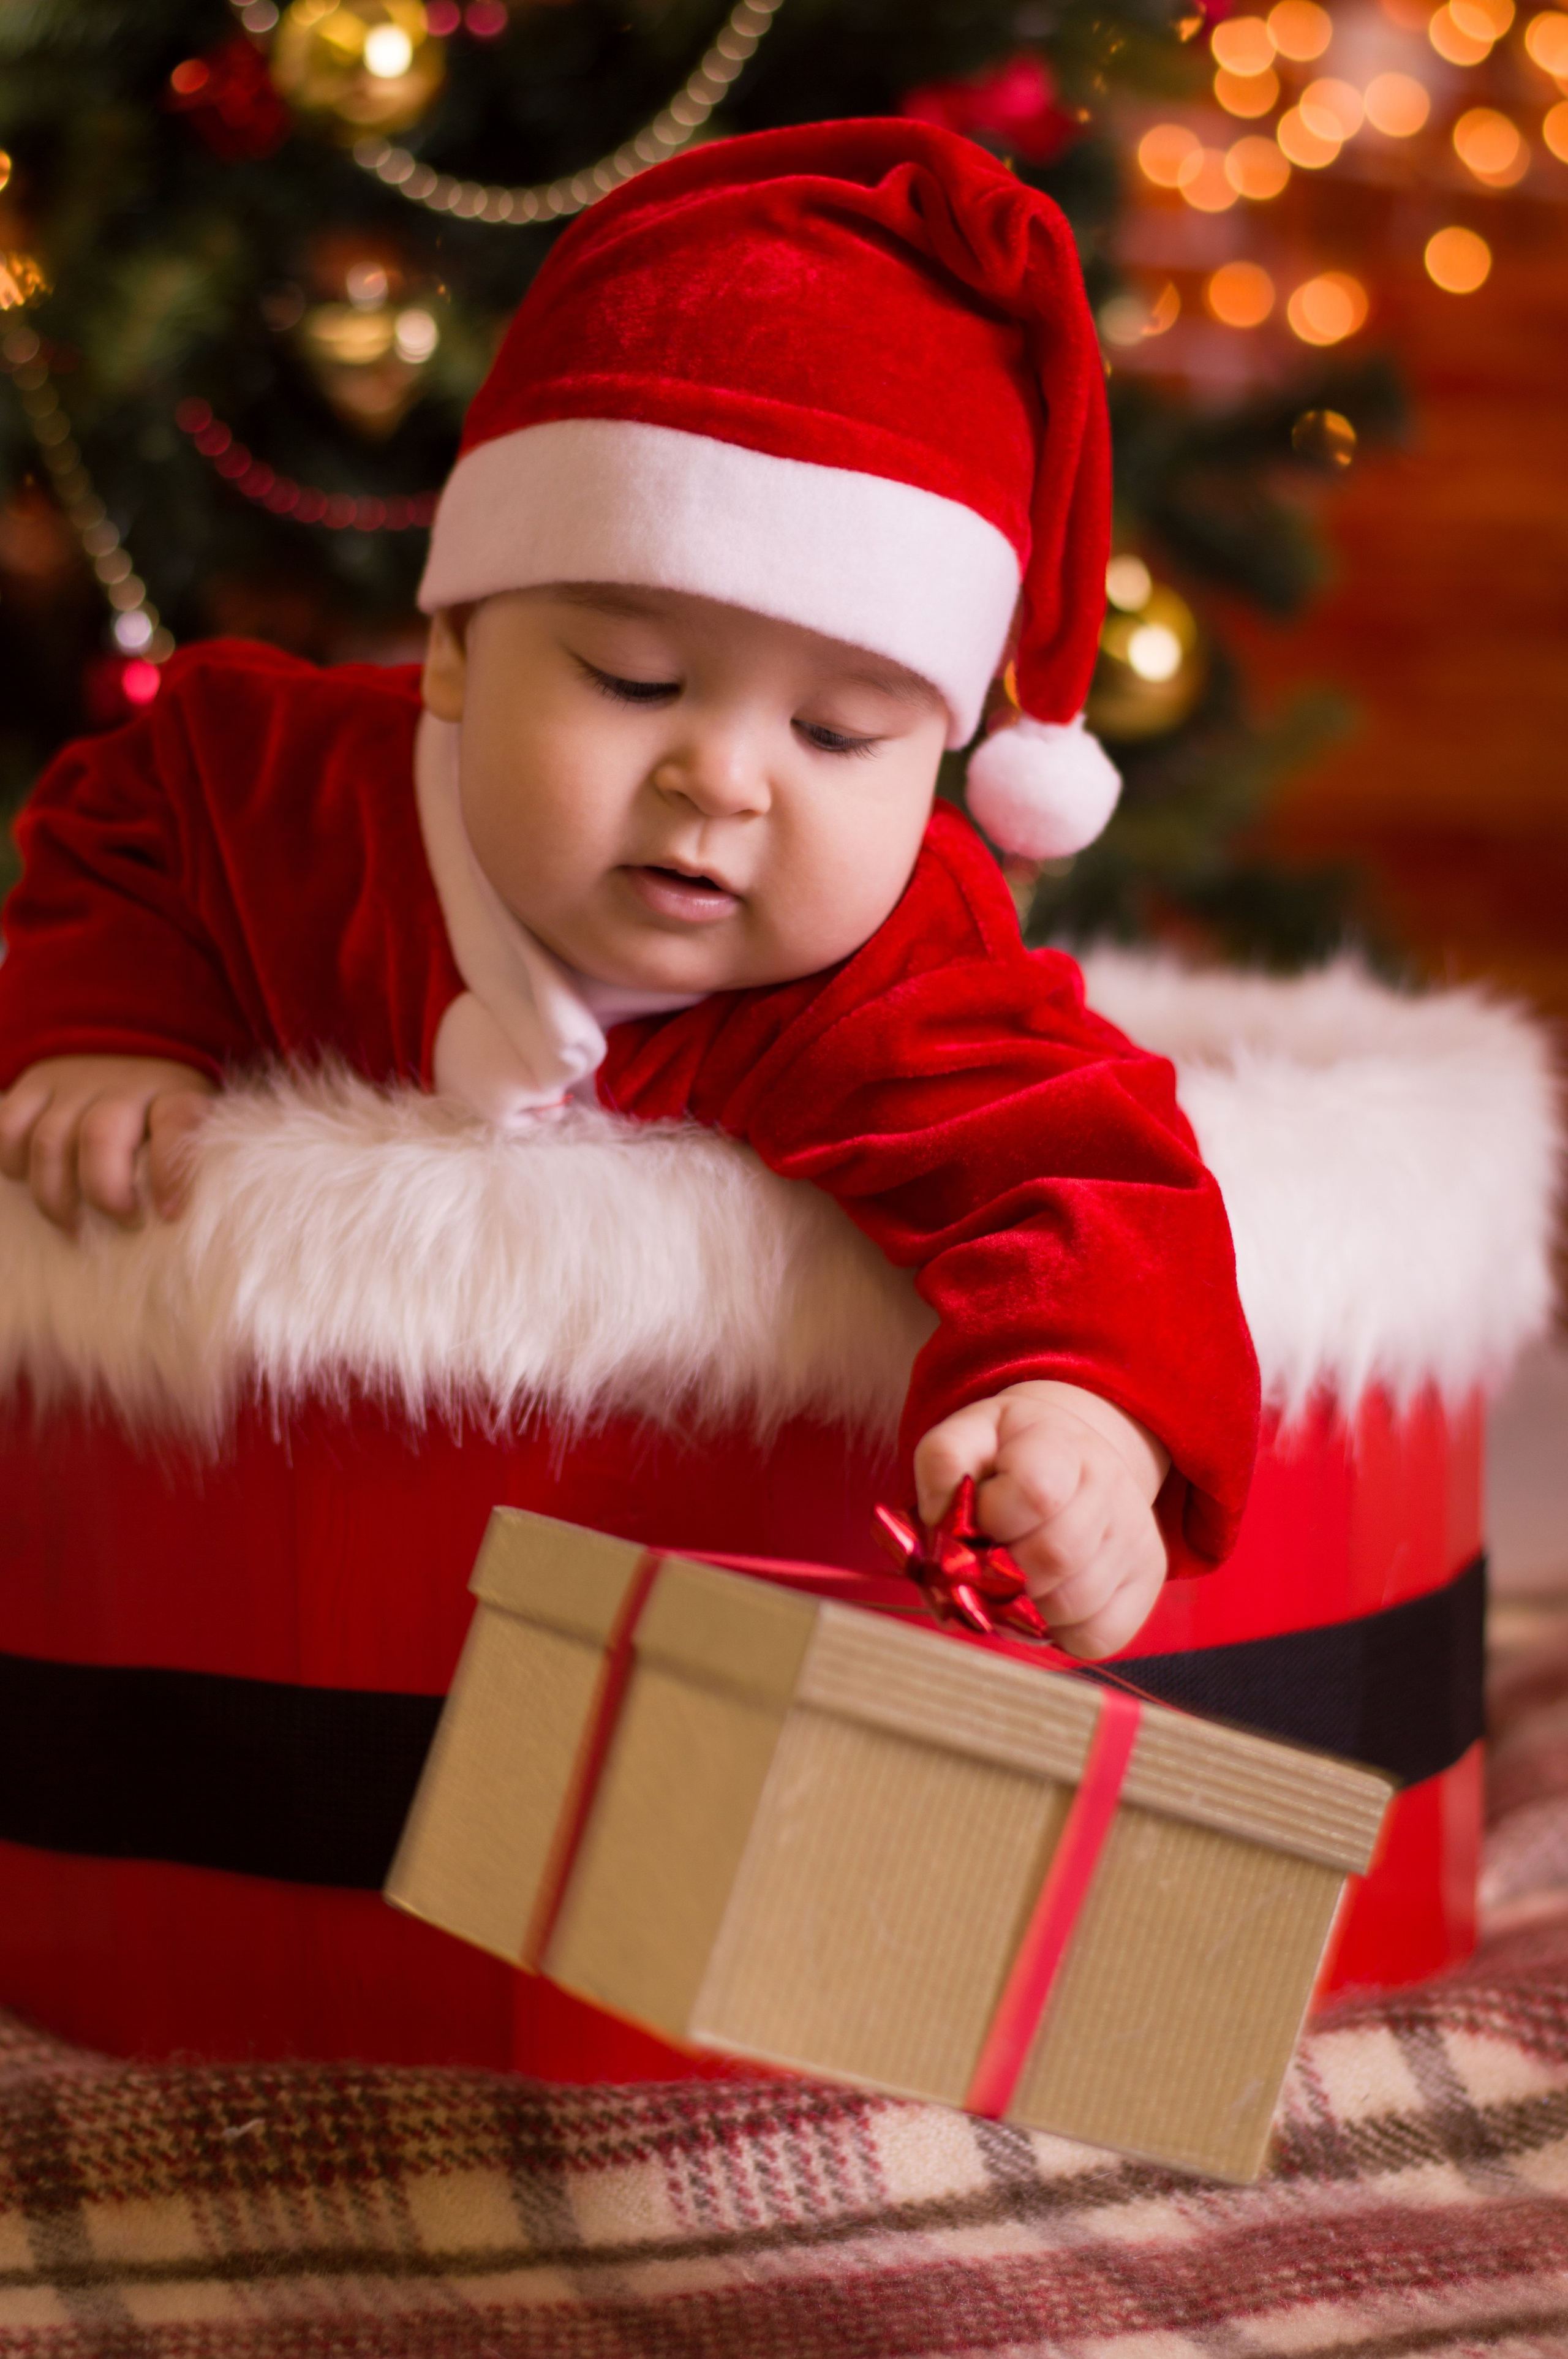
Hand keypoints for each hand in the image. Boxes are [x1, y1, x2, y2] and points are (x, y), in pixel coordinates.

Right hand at [0, 1054, 215, 1231]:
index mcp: (173, 1091)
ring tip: (73, 1229)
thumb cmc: (170, 1106)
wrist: (136, 1038)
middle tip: (124, 1224)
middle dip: (106, 1194)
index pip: (176, 1122)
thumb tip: (184, 1217)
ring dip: (56, 1197)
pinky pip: (10, 1126)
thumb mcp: (199, 1120)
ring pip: (50, 1141)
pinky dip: (14, 1163)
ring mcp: (75, 1081)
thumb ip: (194, 1157)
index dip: (171, 1171)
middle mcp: (123, 1084)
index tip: (170, 1214)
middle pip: (100, 1138)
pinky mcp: (36, 1082)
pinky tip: (31, 1184)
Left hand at [913, 1380, 1169, 1658]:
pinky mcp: (1150, 1579)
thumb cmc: (1009, 1453)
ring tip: (1013, 1581)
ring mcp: (1136, 1535)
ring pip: (1076, 1603)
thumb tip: (941, 1516)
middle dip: (1004, 1572)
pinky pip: (1100, 1635)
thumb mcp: (968, 1434)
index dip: (992, 1518)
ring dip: (1027, 1607)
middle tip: (988, 1562)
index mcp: (1061, 1445)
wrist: (1074, 1453)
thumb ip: (941, 1462)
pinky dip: (1060, 1633)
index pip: (1036, 1491)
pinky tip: (1045, 1600)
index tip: (978, 1518)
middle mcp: (1112, 1486)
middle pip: (1056, 1555)